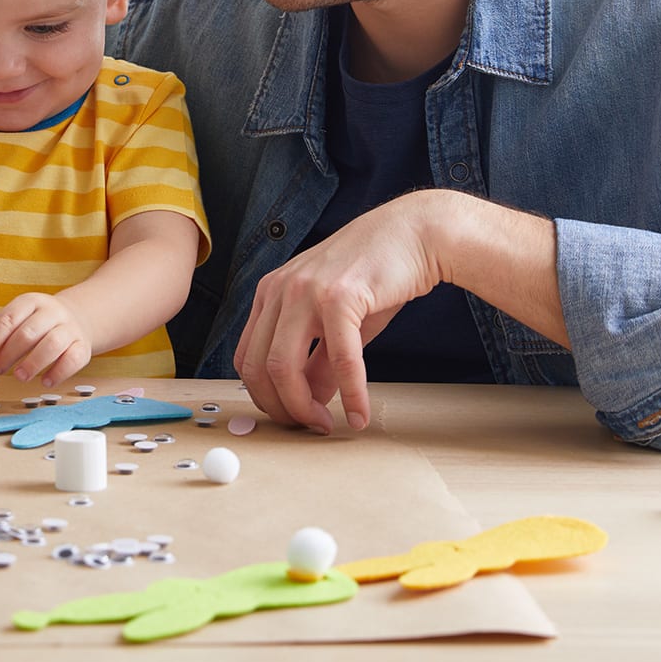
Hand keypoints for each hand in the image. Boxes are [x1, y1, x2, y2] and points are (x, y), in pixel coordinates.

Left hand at [0, 293, 92, 387]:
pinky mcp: (82, 346)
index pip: (8, 319)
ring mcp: (69, 329)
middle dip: (9, 353)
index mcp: (30, 302)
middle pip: (29, 332)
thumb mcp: (11, 321)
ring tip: (20, 376)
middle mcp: (51, 312)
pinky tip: (46, 381)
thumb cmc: (35, 323)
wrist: (77, 318)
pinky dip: (59, 372)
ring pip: (52, 344)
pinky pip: (73, 359)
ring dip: (34, 362)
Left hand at [234, 193, 445, 434]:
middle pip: (258, 367)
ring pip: (284, 366)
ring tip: (327, 424)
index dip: (264, 396)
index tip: (290, 416)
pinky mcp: (339, 297)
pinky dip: (350, 394)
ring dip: (304, 407)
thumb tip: (310, 401)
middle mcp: (279, 290)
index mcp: (270, 293)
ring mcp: (305, 291)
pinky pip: (338, 360)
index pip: (247, 357)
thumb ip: (317, 359)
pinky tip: (359, 412)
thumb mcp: (336, 320)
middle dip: (281, 408)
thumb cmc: (376, 275)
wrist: (413, 234)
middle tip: (309, 427)